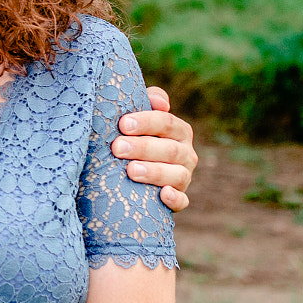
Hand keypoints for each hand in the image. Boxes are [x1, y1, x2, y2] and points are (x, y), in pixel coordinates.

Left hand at [114, 85, 198, 210]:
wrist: (132, 175)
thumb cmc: (133, 137)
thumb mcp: (138, 118)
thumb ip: (148, 101)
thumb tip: (160, 102)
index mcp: (178, 130)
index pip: (167, 122)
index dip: (146, 122)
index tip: (123, 124)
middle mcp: (185, 153)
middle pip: (170, 149)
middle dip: (143, 148)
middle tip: (117, 147)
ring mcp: (184, 177)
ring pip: (177, 175)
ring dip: (154, 172)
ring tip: (130, 171)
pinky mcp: (179, 199)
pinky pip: (182, 201)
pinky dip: (175, 199)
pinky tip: (162, 194)